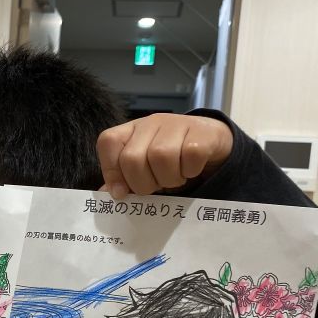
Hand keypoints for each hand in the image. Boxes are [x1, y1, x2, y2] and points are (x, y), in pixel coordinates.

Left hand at [96, 113, 233, 198]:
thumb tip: (106, 194)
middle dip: (142, 184)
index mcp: (131, 131)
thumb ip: (124, 179)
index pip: (108, 143)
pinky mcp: (201, 132)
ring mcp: (176, 123)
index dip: (111, 171)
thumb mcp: (144, 168)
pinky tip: (191, 170)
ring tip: (175, 178)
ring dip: (168, 179)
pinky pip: (190, 156)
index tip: (121, 193)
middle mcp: (151, 122)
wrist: (211, 141)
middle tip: (156, 186)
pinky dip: (190, 171)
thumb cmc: (172, 159)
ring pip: (161, 157)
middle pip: (132, 158)